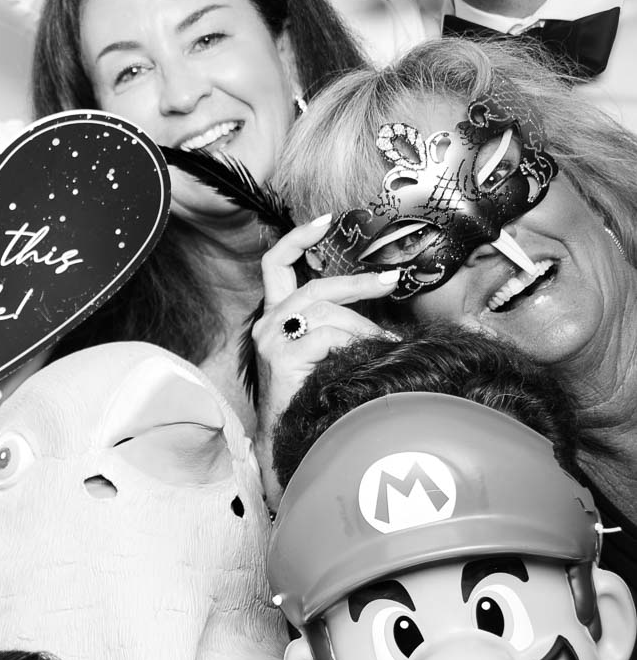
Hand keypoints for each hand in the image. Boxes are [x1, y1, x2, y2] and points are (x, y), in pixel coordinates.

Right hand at [253, 213, 399, 443]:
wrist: (288, 438)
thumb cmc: (312, 395)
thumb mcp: (323, 351)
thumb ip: (340, 324)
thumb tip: (381, 307)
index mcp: (276, 316)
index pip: (276, 264)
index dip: (299, 238)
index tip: (326, 221)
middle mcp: (267, 322)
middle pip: (316, 285)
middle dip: (358, 282)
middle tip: (391, 282)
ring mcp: (271, 338)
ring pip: (328, 311)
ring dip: (364, 328)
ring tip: (383, 347)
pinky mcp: (281, 355)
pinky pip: (328, 336)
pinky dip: (353, 345)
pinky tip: (364, 359)